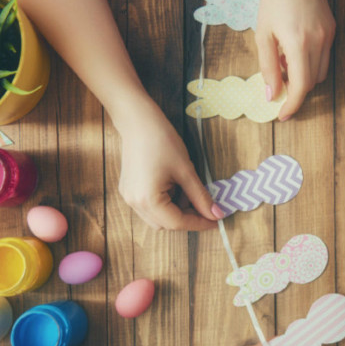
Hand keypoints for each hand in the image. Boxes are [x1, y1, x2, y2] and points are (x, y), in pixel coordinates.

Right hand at [117, 105, 224, 231]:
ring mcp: (129, 198)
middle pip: (166, 224)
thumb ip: (201, 197)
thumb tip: (216, 214)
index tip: (217, 220)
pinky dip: (165, 203)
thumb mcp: (186, 171)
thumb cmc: (162, 141)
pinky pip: (149, 207)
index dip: (200, 223)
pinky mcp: (128, 191)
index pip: (178, 222)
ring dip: (175, 210)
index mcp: (148, 200)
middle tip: (204, 205)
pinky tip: (173, 186)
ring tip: (186, 189)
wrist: (137, 121)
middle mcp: (135, 204)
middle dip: (187, 217)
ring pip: (157, 218)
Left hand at [256, 0, 334, 120]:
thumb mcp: (263, 34)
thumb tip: (271, 95)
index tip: (283, 114)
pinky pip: (324, 57)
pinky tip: (294, 48)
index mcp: (299, 45)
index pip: (301, 86)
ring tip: (284, 59)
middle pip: (312, 82)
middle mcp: (318, 43)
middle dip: (296, 89)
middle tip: (277, 81)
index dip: (293, 104)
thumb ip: (268, 67)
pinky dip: (311, 62)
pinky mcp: (332, 30)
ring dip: (304, 75)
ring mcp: (329, 36)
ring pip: (320, 72)